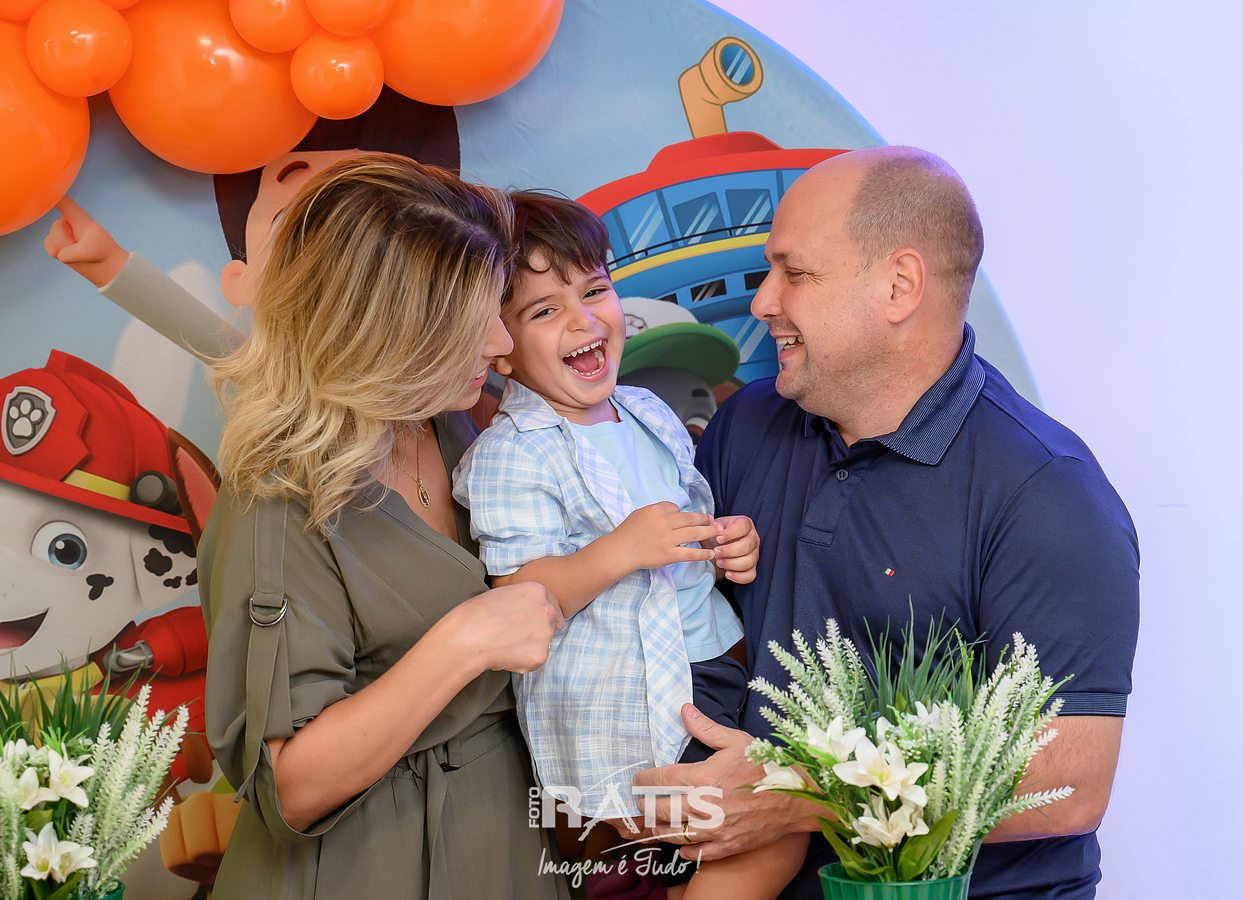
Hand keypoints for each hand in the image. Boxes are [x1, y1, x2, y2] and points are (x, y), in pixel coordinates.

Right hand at [43, 196, 127, 287]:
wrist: (105, 264)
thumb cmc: (103, 251)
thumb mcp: (91, 251)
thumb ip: (72, 252)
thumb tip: (60, 256)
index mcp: (79, 217)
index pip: (64, 202)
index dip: (52, 193)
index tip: (42, 184)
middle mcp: (66, 222)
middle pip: (57, 229)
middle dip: (68, 242)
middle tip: (85, 247)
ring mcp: (59, 232)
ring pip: (53, 242)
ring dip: (66, 251)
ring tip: (80, 252)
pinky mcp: (55, 243)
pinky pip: (50, 250)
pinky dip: (61, 256)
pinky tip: (72, 256)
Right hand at [446, 582, 564, 674]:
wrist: (467, 637)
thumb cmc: (476, 613)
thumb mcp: (502, 593)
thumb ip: (521, 599)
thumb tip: (527, 610)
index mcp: (537, 591)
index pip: (551, 603)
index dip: (540, 615)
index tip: (533, 622)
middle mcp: (547, 610)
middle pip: (549, 624)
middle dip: (536, 631)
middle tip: (513, 636)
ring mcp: (546, 634)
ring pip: (542, 644)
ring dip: (528, 647)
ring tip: (505, 645)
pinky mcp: (540, 655)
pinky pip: (535, 661)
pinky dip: (523, 662)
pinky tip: (505, 656)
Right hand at [612, 502, 717, 571]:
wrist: (620, 551)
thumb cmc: (629, 532)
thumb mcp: (642, 513)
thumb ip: (659, 510)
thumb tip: (676, 510)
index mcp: (658, 511)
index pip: (677, 509)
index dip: (685, 514)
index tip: (693, 518)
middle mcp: (665, 523)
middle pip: (691, 520)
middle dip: (706, 520)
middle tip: (715, 522)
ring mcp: (668, 539)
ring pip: (694, 534)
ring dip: (709, 533)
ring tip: (718, 533)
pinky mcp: (669, 555)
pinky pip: (690, 554)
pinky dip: (702, 554)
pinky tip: (711, 553)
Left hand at [630, 704, 813, 860]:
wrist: (796, 798)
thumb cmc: (766, 766)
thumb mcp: (736, 741)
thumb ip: (706, 727)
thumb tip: (683, 709)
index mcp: (702, 777)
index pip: (660, 779)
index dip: (644, 779)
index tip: (637, 780)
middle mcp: (703, 806)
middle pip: (660, 808)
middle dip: (645, 804)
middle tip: (638, 801)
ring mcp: (714, 829)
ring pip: (672, 833)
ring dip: (658, 828)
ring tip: (651, 822)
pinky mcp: (725, 846)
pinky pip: (696, 853)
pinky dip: (684, 848)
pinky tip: (681, 843)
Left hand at [706, 515, 758, 583]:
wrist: (717, 547)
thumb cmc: (718, 535)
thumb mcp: (715, 526)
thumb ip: (715, 525)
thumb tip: (717, 528)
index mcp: (745, 525)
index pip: (743, 526)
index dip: (731, 533)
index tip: (718, 539)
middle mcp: (753, 539)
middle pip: (747, 545)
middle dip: (729, 551)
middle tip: (716, 552)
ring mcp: (755, 554)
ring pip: (749, 561)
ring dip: (732, 564)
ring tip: (719, 562)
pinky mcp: (752, 568)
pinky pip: (750, 575)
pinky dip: (738, 576)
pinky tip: (727, 574)